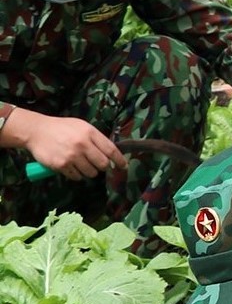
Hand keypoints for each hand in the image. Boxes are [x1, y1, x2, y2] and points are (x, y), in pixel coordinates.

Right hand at [4, 108, 125, 179]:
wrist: (36, 131)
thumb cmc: (62, 128)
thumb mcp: (81, 126)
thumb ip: (96, 139)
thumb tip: (112, 154)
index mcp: (89, 133)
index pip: (111, 150)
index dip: (119, 160)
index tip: (123, 167)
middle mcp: (82, 144)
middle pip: (103, 164)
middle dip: (102, 167)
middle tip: (96, 164)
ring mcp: (72, 156)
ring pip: (91, 173)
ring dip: (89, 172)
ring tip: (81, 164)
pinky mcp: (61, 165)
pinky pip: (77, 177)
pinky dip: (76, 175)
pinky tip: (71, 167)